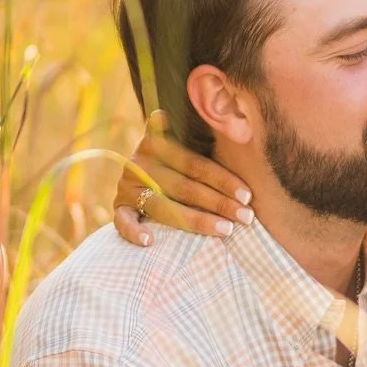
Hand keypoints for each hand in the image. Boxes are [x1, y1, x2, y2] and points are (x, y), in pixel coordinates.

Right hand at [112, 115, 254, 245]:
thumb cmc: (178, 161)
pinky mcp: (119, 206)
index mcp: (157, 143)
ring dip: (195, 221)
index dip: (222, 180)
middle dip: (219, 203)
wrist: (139, 168)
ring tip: (225, 230)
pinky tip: (150, 241)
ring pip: (162, 207)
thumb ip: (201, 138)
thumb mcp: (186, 144)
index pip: (195, 165)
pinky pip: (122, 221)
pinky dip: (134, 231)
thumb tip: (237, 124)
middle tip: (246, 216)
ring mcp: (127, 186)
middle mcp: (140, 163)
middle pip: (184, 187)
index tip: (248, 195)